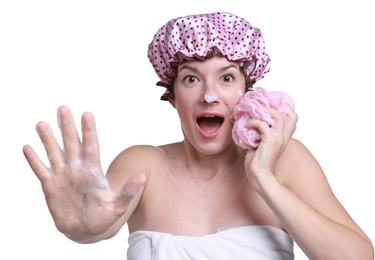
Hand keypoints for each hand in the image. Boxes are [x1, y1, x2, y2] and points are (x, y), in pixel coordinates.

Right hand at [23, 106, 145, 238]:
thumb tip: (143, 177)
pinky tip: (27, 147)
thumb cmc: (104, 217)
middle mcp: (77, 169)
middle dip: (67, 126)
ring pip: (54, 153)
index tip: (87, 114)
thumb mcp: (118, 205)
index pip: (91, 146)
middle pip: (71, 144)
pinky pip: (40, 170)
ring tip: (41, 123)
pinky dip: (34, 160)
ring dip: (48, 138)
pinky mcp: (50, 186)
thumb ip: (128, 191)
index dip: (89, 131)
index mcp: (92, 172)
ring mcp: (63, 176)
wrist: (86, 230)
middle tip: (63, 108)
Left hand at [244, 105, 296, 184]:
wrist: (259, 174)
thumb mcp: (259, 145)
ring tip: (255, 112)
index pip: (293, 121)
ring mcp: (278, 138)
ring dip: (265, 112)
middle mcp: (284, 137)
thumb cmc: (257, 162)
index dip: (287, 111)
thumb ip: (258, 135)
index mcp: (283, 138)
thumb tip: (246, 126)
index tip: (274, 105)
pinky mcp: (270, 139)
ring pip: (278, 116)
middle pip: (292, 116)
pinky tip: (247, 125)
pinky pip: (261, 124)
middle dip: (278, 107)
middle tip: (264, 105)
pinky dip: (253, 122)